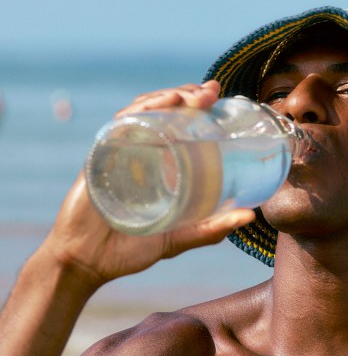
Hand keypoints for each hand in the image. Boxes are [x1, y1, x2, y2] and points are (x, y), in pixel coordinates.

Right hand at [41, 80, 254, 287]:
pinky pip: (120, 124)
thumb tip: (251, 217)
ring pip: (143, 110)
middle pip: (163, 110)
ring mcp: (119, 150)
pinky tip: (161, 104)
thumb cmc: (131, 250)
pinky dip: (141, 109)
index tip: (219, 95)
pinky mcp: (101, 155)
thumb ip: (212, 228)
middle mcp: (139, 151)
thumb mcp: (180, 237)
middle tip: (212, 92)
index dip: (198, 105)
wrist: (87, 263)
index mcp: (159, 163)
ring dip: (168, 96)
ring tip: (192, 95)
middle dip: (188, 94)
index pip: (178, 123)